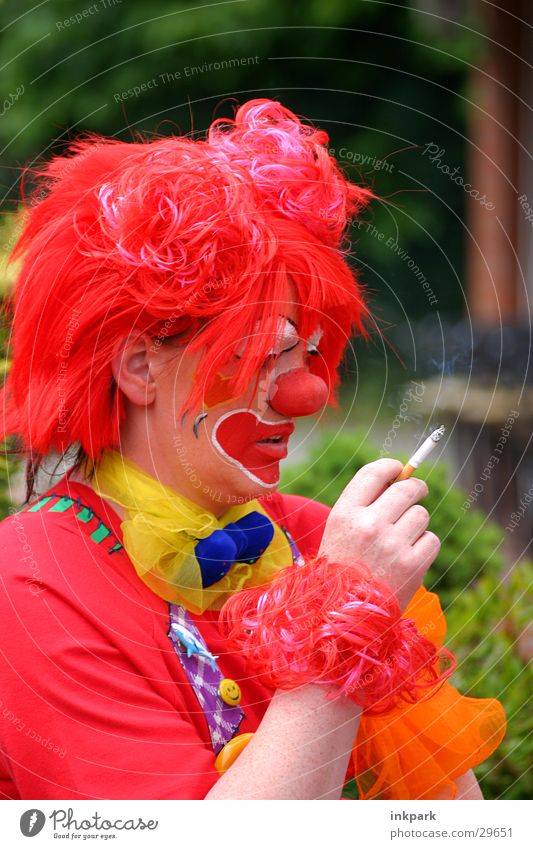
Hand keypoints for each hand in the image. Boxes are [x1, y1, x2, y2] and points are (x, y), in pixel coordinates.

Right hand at [319, 458, 440, 610]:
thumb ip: (363, 505)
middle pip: (406, 489)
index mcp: (345, 514)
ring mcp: (392, 545)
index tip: (400, 468)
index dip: (391, 467)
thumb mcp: (339, 533)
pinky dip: (424, 546)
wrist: (344, 617)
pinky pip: (431, 539)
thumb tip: (398, 478)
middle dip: (416, 488)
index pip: (373, 473)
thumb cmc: (341, 570)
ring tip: (402, 539)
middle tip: (418, 492)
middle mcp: (369, 525)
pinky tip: (409, 557)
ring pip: (421, 514)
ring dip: (416, 523)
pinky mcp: (413, 565)